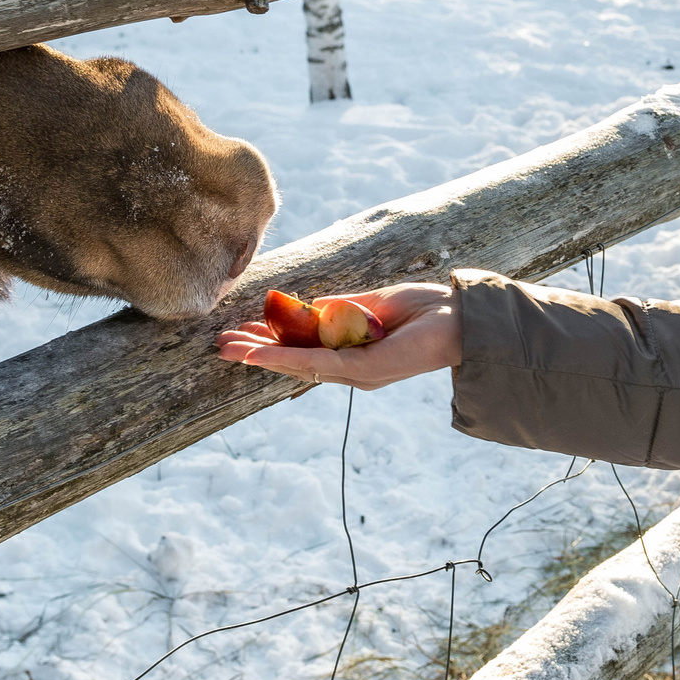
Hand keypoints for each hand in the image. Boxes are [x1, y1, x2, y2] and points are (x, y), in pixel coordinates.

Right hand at [215, 281, 460, 391]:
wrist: (460, 318)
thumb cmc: (424, 310)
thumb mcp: (371, 306)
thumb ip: (338, 310)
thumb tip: (305, 306)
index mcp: (353, 354)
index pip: (303, 351)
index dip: (271, 343)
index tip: (242, 331)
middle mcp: (351, 370)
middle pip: (293, 363)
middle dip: (256, 352)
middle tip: (220, 345)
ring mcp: (355, 373)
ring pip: (296, 366)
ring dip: (259, 356)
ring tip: (226, 348)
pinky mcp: (361, 370)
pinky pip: (314, 363)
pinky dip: (283, 357)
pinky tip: (258, 352)